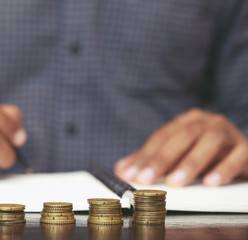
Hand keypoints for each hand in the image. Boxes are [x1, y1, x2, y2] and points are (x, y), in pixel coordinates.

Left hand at [115, 108, 247, 186]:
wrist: (241, 151)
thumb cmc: (204, 154)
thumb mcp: (177, 154)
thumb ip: (151, 160)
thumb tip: (122, 170)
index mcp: (186, 122)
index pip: (161, 137)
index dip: (144, 156)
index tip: (130, 174)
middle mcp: (206, 123)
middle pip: (181, 137)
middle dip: (162, 159)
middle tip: (147, 179)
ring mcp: (227, 133)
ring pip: (208, 143)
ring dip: (190, 163)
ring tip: (176, 182)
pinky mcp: (246, 148)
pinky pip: (237, 156)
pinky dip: (224, 169)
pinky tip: (212, 183)